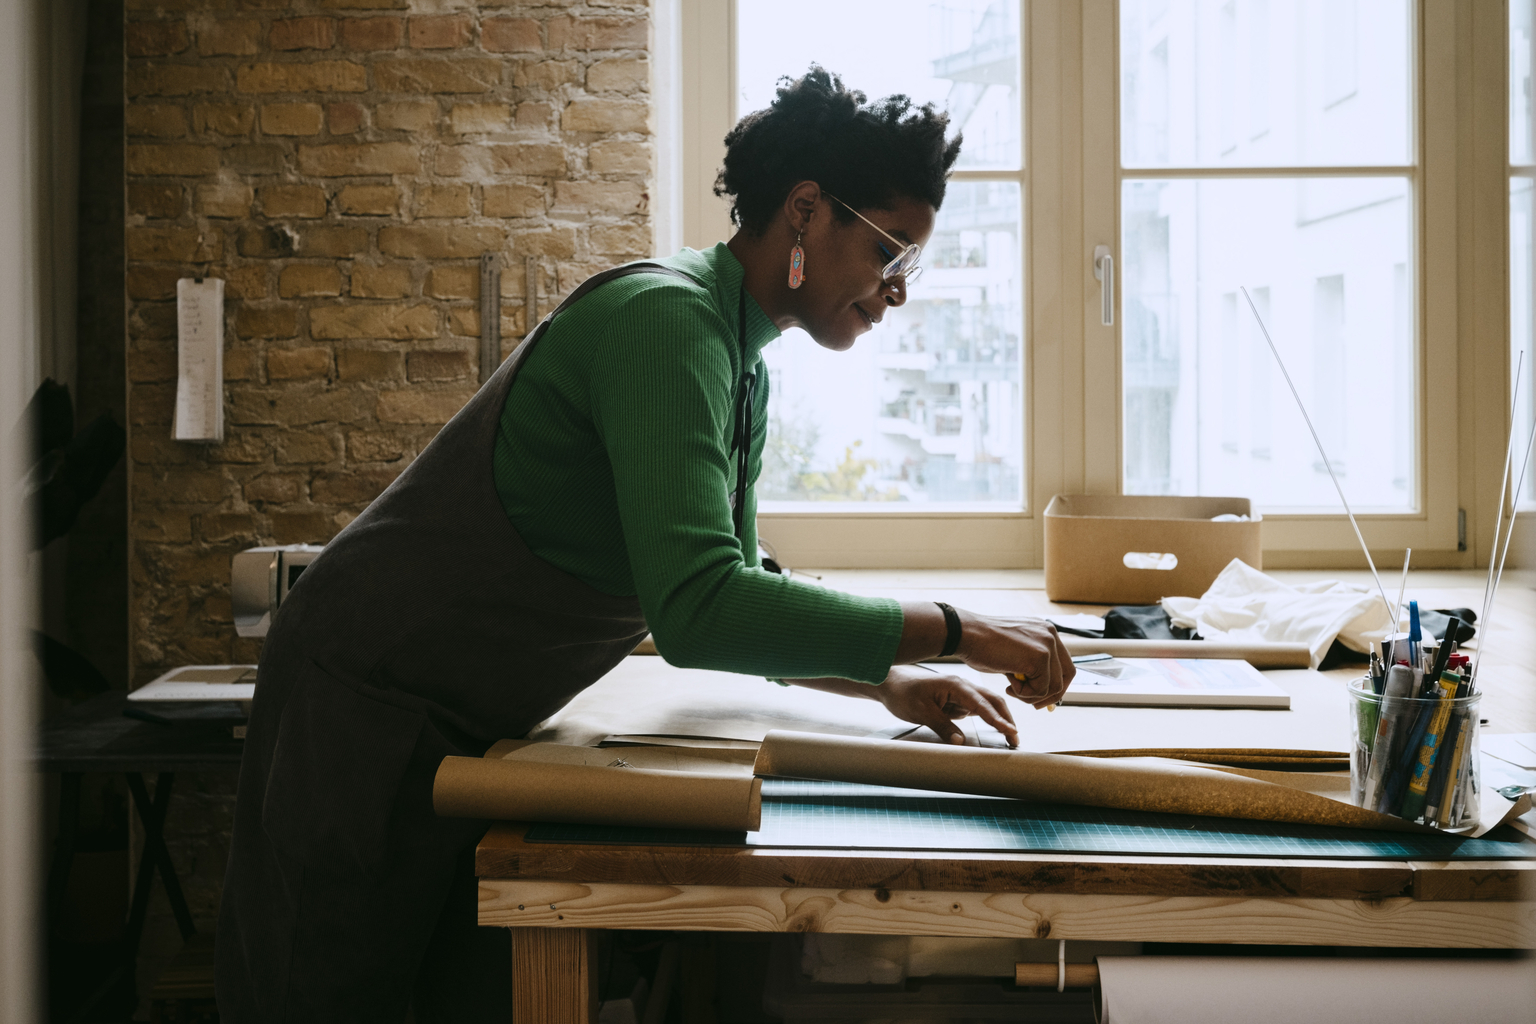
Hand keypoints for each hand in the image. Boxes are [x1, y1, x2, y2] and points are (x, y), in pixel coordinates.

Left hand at [874, 665, 1018, 747]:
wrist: (892, 685)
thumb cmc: (904, 694)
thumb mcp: (921, 712)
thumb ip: (942, 726)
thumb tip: (960, 742)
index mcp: (955, 686)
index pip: (981, 704)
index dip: (997, 719)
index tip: (1009, 731)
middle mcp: (962, 687)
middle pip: (992, 701)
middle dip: (1006, 719)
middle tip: (1015, 739)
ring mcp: (961, 694)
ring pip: (988, 705)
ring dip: (1000, 719)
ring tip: (1010, 738)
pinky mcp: (958, 701)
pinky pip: (978, 710)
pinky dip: (990, 719)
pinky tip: (997, 729)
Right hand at [955, 613, 1074, 710]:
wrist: (965, 634)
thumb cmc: (982, 644)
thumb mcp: (1015, 651)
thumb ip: (1032, 663)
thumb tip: (1044, 688)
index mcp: (1045, 630)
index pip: (1064, 664)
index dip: (1057, 685)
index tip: (1043, 697)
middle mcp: (1050, 634)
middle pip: (1068, 675)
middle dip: (1051, 695)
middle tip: (1034, 704)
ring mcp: (1047, 645)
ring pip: (1055, 686)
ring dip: (1033, 695)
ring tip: (1012, 688)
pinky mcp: (1039, 657)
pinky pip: (1041, 690)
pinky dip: (1024, 694)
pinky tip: (1008, 684)